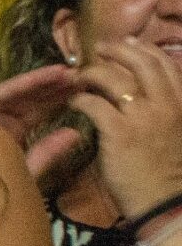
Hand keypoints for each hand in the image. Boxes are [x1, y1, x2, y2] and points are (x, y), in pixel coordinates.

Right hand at [0, 64, 90, 184]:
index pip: (35, 113)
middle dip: (54, 87)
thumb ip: (48, 152)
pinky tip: (50, 74)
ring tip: (71, 72)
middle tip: (82, 77)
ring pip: (17, 92)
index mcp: (6, 136)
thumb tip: (75, 134)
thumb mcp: (28, 172)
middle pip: (28, 100)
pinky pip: (1, 92)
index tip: (83, 91)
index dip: (58, 101)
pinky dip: (26, 82)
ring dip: (44, 80)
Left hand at [68, 38, 181, 219]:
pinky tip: (73, 102)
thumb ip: (168, 107)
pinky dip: (81, 99)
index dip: (145, 49)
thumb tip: (151, 90)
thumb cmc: (168, 170)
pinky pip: (94, 104)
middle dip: (118, 51)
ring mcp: (144, 117)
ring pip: (116, 78)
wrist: (164, 202)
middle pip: (142, 63)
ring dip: (94, 72)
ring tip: (80, 76)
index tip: (129, 44)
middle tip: (99, 48)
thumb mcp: (178, 130)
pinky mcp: (119, 133)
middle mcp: (167, 104)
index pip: (166, 63)